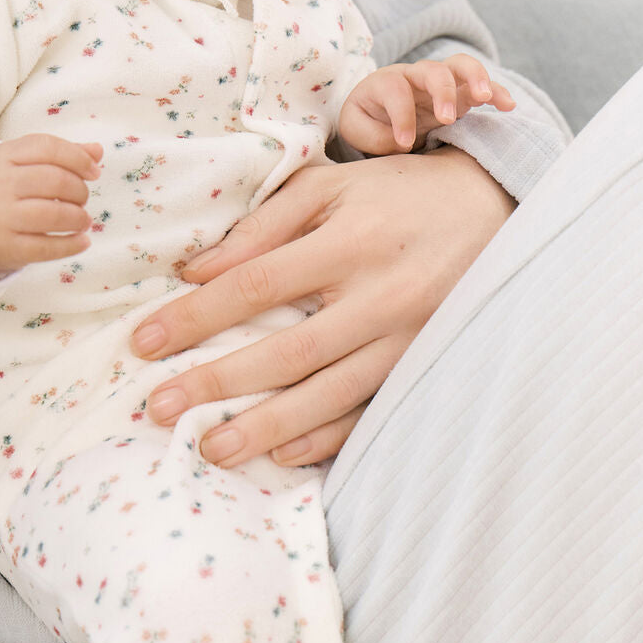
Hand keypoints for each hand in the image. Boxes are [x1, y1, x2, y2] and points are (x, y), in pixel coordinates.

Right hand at [0, 135, 102, 275]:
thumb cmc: (8, 188)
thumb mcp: (25, 163)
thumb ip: (62, 154)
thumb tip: (97, 150)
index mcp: (2, 156)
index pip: (47, 147)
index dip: (78, 158)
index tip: (94, 172)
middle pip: (55, 180)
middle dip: (80, 190)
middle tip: (82, 199)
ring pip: (54, 214)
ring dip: (79, 218)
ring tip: (83, 220)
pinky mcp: (4, 246)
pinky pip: (47, 247)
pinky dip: (72, 245)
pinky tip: (82, 241)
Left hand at [130, 148, 513, 465]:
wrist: (498, 210)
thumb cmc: (396, 196)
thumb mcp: (329, 188)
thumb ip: (262, 226)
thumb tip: (196, 271)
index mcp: (350, 242)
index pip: (256, 285)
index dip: (196, 316)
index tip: (144, 342)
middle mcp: (381, 297)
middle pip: (286, 351)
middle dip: (216, 383)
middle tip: (158, 409)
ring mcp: (409, 341)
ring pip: (327, 395)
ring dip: (264, 427)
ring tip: (209, 449)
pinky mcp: (426, 367)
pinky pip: (370, 413)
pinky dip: (325, 438)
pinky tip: (281, 454)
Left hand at [338, 53, 515, 154]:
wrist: (377, 112)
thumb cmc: (366, 119)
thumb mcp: (354, 129)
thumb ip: (371, 135)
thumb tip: (402, 142)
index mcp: (384, 82)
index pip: (396, 90)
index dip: (401, 116)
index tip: (404, 144)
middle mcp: (414, 76)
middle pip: (432, 69)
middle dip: (442, 91)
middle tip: (447, 119)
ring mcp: (440, 83)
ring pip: (462, 66)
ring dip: (476, 79)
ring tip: (487, 98)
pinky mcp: (460, 94)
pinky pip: (482, 86)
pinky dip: (496, 92)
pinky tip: (508, 106)